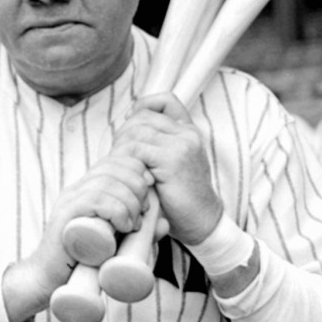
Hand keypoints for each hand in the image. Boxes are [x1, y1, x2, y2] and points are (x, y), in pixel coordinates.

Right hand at [2, 153, 150, 321]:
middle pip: (112, 167)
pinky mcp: (65, 216)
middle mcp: (77, 189)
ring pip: (106, 182)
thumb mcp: (118, 242)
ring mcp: (69, 201)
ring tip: (133, 225)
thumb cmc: (83, 262)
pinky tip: (123, 227)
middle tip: (143, 213)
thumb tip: (165, 224)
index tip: (148, 197)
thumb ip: (141, 232)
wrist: (49, 281)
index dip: (137, 172)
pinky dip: (116, 210)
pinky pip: (94, 199)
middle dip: (137, 187)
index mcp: (87, 189)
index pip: (114, 161)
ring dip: (129, 202)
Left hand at [111, 93, 223, 244]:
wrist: (203, 221)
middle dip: (123, 133)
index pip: (165, 101)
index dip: (142, 106)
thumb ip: (157, 144)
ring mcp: (182, 144)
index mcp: (188, 132)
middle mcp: (187, 134)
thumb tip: (126, 124)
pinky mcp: (173, 159)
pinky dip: (126, 162)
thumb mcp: (171, 165)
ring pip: (136, 132)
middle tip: (118, 156)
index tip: (128, 122)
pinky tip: (130, 177)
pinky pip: (136, 150)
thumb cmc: (181, 198)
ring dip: (121, 149)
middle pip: (142, 117)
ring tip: (123, 169)